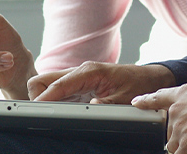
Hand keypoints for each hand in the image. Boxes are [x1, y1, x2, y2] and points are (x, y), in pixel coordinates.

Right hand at [28, 62, 175, 103]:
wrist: (149, 77)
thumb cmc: (138, 84)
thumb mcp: (124, 97)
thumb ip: (106, 104)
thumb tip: (90, 109)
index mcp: (89, 71)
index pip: (58, 84)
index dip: (45, 98)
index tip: (37, 111)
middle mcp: (79, 71)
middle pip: (43, 80)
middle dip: (38, 96)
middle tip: (45, 114)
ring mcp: (77, 77)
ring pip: (47, 84)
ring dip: (45, 98)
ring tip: (51, 115)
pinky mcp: (78, 84)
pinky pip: (57, 90)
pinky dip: (53, 100)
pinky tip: (59, 112)